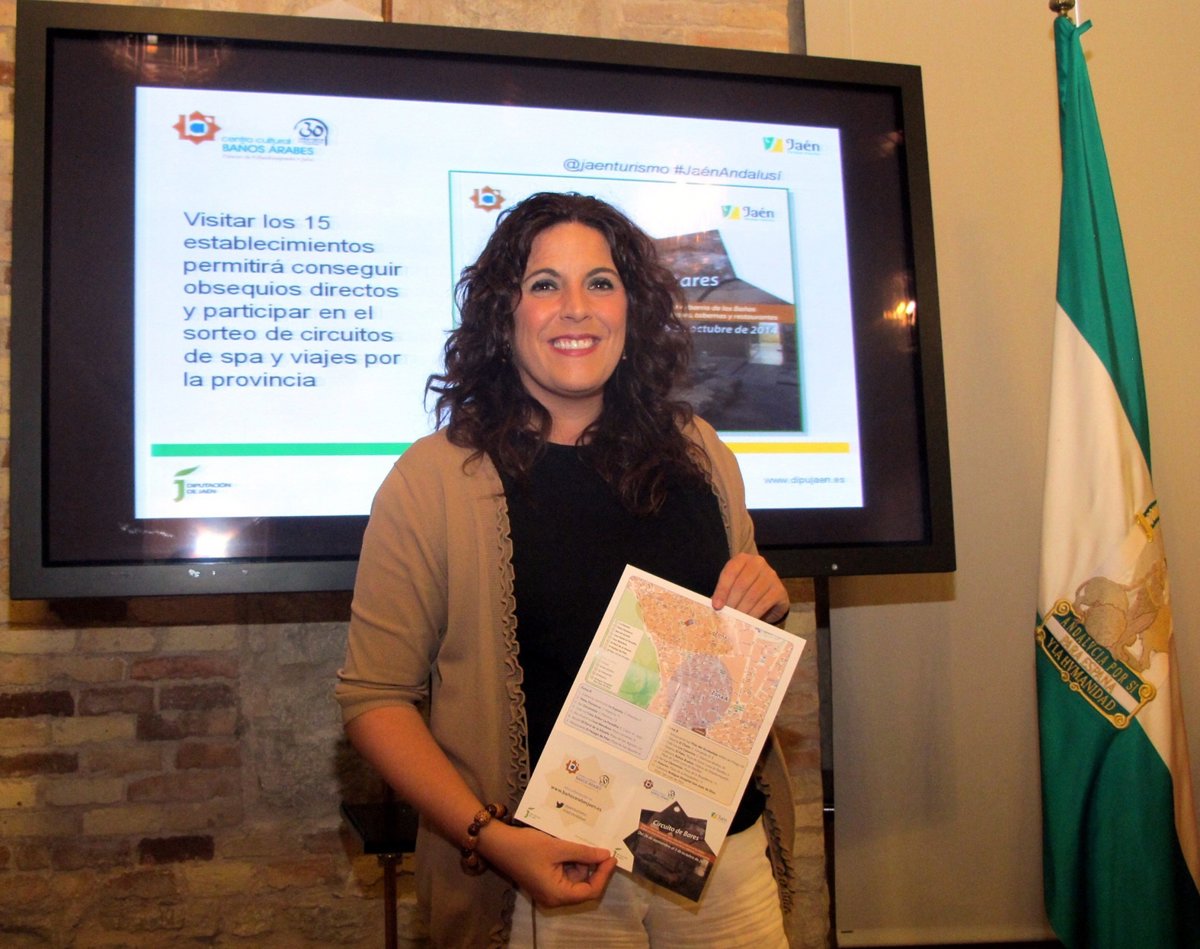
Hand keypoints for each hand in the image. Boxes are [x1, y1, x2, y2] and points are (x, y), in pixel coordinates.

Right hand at [478, 822, 616, 907]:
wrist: (498, 843)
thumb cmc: (527, 847)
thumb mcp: (558, 848)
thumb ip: (583, 853)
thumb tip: (605, 855)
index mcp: (558, 895)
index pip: (590, 891)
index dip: (604, 875)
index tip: (612, 856)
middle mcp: (554, 897)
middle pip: (583, 885)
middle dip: (590, 864)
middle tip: (597, 844)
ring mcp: (549, 889)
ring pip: (574, 876)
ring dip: (579, 859)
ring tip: (579, 840)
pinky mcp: (545, 880)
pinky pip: (564, 872)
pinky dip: (569, 859)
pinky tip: (569, 844)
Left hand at [712, 552, 789, 623]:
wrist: (769, 595)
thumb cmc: (746, 589)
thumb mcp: (733, 585)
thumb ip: (725, 592)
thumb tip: (716, 607)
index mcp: (742, 559)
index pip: (730, 573)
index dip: (722, 590)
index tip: (716, 606)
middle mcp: (758, 563)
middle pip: (741, 585)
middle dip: (732, 603)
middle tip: (726, 616)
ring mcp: (770, 575)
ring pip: (752, 595)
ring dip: (742, 610)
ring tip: (735, 620)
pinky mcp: (779, 589)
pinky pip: (764, 603)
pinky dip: (754, 614)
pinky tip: (747, 621)